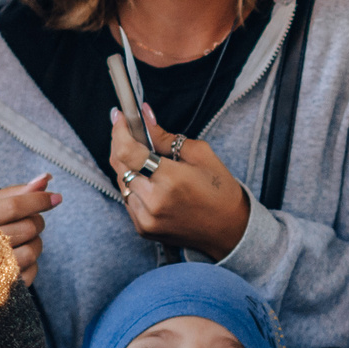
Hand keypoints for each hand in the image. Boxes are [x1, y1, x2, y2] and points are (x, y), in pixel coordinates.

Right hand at [0, 172, 56, 288]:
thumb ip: (15, 192)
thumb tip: (47, 178)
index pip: (14, 206)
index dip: (39, 200)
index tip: (57, 197)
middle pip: (27, 228)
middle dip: (37, 220)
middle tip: (32, 219)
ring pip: (31, 252)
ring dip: (36, 243)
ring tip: (25, 238)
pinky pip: (29, 275)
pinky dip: (31, 265)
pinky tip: (18, 257)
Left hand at [110, 104, 251, 256]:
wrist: (229, 230)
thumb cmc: (220, 190)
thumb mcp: (200, 154)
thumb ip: (165, 137)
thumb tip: (144, 117)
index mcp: (170, 180)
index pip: (128, 151)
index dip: (119, 131)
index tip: (121, 117)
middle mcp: (153, 201)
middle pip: (119, 165)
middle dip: (120, 143)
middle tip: (127, 130)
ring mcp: (145, 219)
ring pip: (121, 182)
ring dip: (127, 166)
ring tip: (143, 158)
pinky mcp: (143, 229)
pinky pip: (127, 200)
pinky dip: (133, 186)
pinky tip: (148, 181)